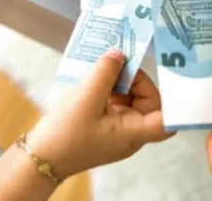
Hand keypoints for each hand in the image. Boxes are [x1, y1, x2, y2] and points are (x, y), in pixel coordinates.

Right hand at [26, 51, 171, 178]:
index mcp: (134, 133)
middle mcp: (130, 132)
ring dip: (120, 79)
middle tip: (119, 62)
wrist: (38, 158)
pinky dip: (109, 86)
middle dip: (135, 78)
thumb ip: (106, 72)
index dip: (172, 99)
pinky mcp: (104, 122)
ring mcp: (117, 127)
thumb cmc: (64, 136)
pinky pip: (116, 99)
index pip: (168, 120)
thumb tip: (120, 54)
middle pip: (149, 100)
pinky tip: (96, 76)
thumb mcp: (86, 98)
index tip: (163, 74)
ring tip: (104, 65)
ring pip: (131, 96)